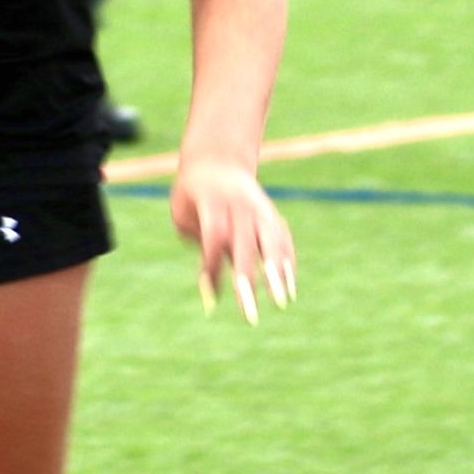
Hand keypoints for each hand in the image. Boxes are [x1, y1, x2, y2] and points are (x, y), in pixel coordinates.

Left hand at [169, 155, 294, 323]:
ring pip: (272, 241)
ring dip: (277, 273)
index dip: (212, 267)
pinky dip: (287, 263)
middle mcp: (240, 204)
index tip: (210, 298)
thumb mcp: (183, 213)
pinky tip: (289, 288)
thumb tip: (211, 283)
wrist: (218, 160)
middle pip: (245, 244)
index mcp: (212, 201)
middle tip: (249, 313)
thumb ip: (198, 243)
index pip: (214, 236)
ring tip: (282, 301)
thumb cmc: (193, 195)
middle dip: (248, 281)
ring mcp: (260, 208)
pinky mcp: (272, 214)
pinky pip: (283, 239)